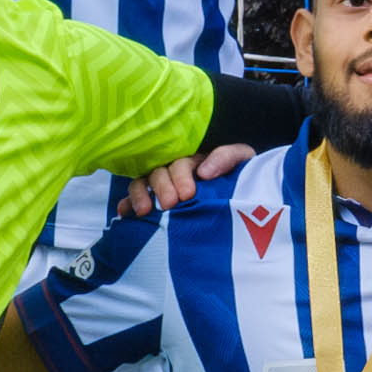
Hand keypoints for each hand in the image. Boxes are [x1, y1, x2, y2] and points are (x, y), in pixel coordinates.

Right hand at [115, 144, 251, 219]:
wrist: (247, 206)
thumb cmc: (242, 178)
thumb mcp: (242, 161)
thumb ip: (227, 157)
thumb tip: (205, 171)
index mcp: (193, 159)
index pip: (181, 162)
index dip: (181, 176)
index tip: (188, 194)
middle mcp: (173, 170)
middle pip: (159, 172)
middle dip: (162, 187)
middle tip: (169, 204)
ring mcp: (161, 186)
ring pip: (142, 183)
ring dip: (140, 195)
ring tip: (144, 211)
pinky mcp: (153, 203)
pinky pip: (134, 200)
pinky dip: (127, 205)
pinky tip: (124, 213)